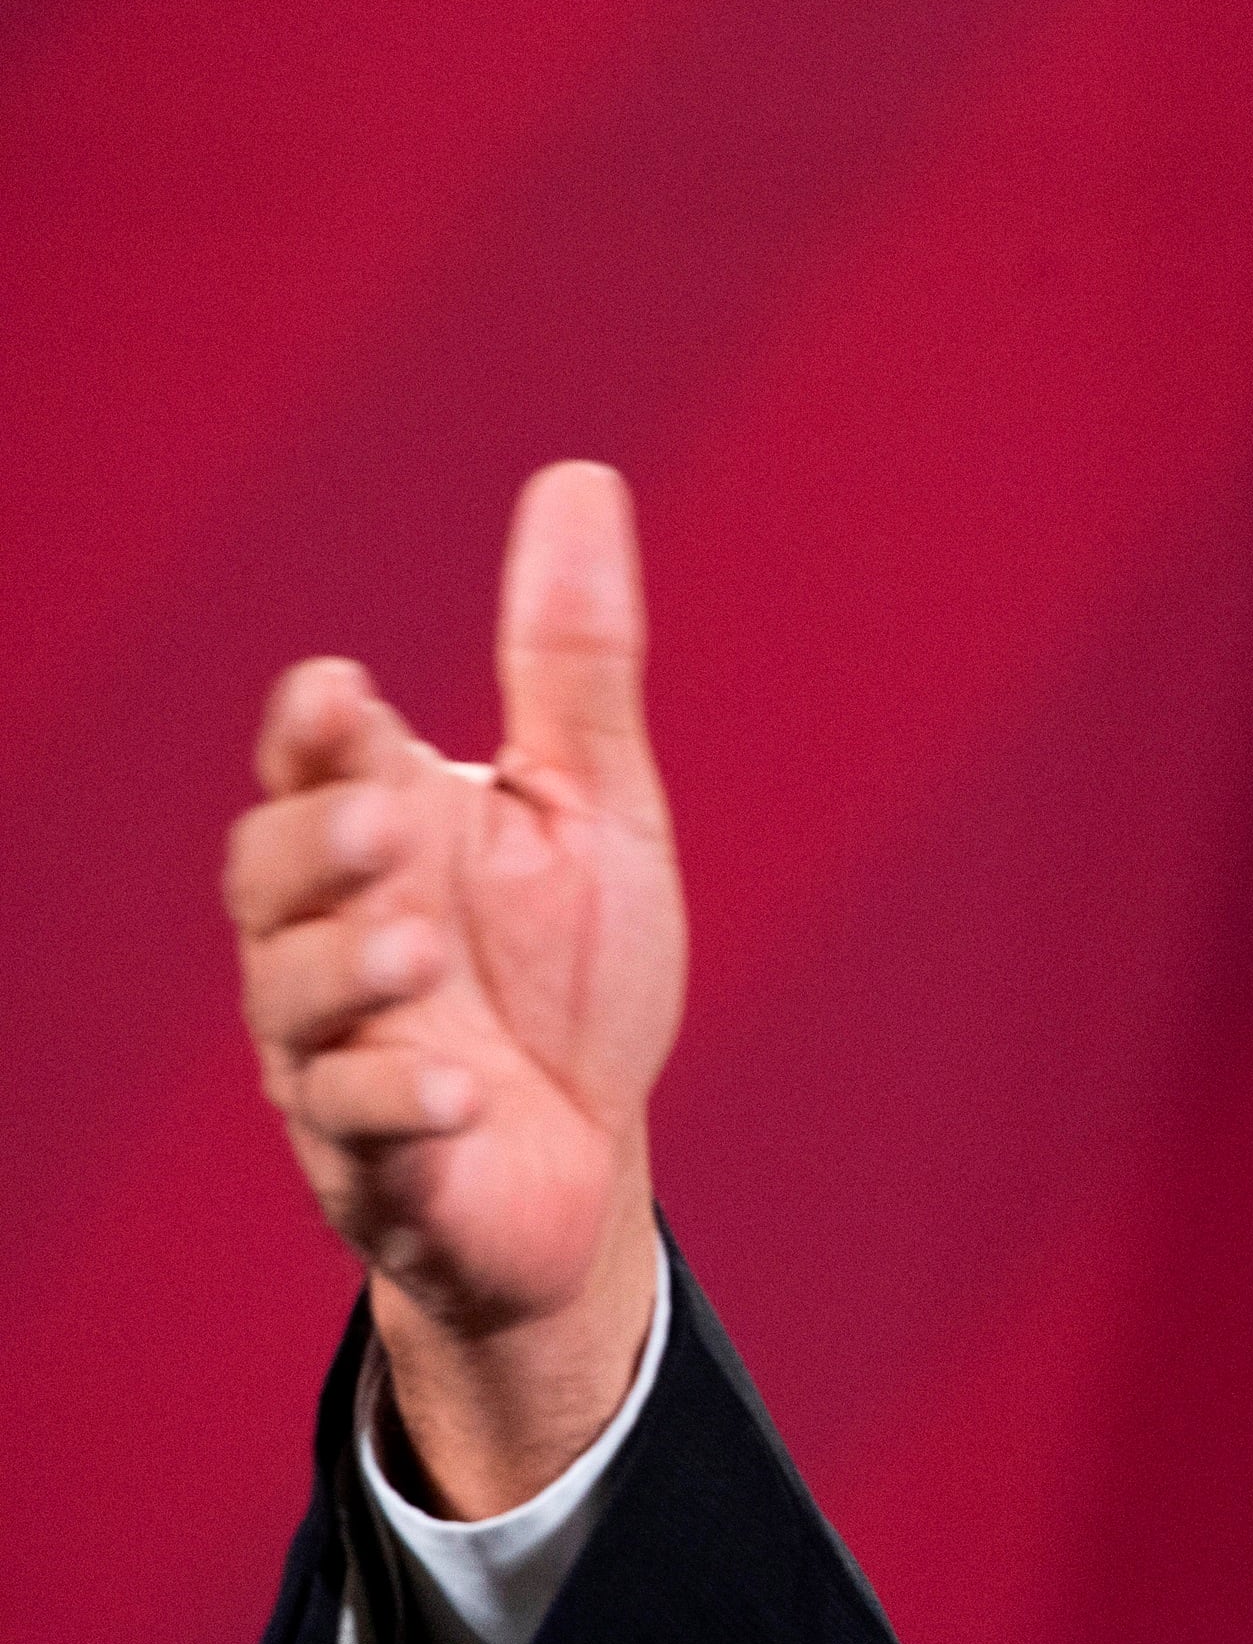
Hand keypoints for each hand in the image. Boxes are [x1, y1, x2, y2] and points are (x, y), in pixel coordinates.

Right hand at [227, 463, 686, 1516]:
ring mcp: (341, 1056)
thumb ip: (570, 661)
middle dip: (317, 844)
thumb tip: (580, 477)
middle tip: (386, 817)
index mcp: (381, 843)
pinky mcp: (383, 1166)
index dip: (313, 734)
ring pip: (299, 1006)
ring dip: (350, 973)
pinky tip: (457, 1091)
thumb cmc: (569, 973)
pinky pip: (366, 1135)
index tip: (342, 691)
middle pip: (271, 878)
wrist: (580, 1164)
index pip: (315, 768)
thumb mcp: (590, 807)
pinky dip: (400, 1108)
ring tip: (416, 948)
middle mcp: (334, 942)